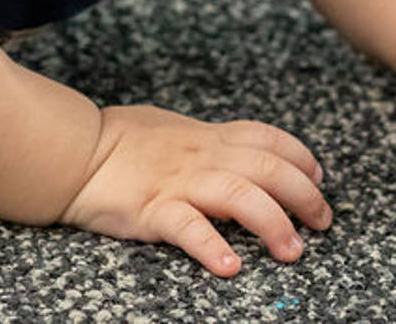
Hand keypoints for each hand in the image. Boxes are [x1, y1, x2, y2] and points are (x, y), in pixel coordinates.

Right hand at [59, 105, 332, 276]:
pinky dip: (213, 247)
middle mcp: (201, 156)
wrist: (73, 150)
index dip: (300, 156)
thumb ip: (206, 140)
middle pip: (267, 168)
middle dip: (304, 195)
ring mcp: (178, 183)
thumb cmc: (119, 140)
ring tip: (291, 251)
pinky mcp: (152, 210)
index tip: (318, 176)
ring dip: (273, 223)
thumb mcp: (172, 128)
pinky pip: (188, 227)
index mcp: (206, 136)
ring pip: (240, 196)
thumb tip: (237, 150)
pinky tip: (230, 267)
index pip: (266, 138)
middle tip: (322, 222)